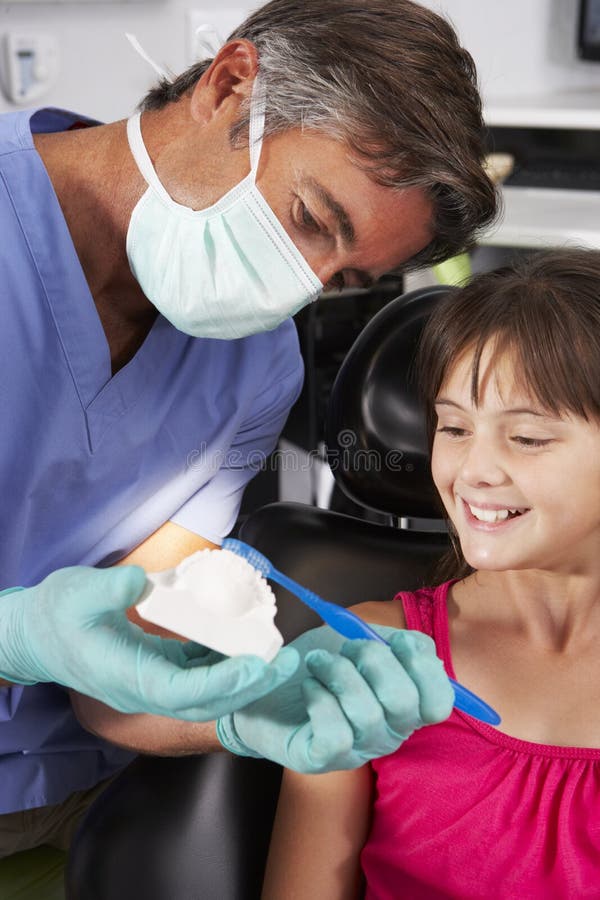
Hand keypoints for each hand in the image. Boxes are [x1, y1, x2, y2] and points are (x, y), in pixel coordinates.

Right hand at [0, 566, 297, 718]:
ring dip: (245, 677)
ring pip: (207, 692)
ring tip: (279, 653)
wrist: (37, 634)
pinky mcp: (159, 669)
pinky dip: (226, 662)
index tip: (253, 666)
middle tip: (287, 662)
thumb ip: (109, 588)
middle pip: (205, 701)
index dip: (221, 682)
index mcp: (125, 677)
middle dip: (249, 686)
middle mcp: (144, 688)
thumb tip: (143, 580)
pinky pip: (199, 673)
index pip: (181, 692)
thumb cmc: (54, 615)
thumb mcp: (76, 592)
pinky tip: (246, 640)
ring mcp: (153, 682)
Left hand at [216, 624, 453, 772]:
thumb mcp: (361, 640)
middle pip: (404, 702)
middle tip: (348, 646)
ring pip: (367, 714)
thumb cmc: (321, 663)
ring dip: (340, 674)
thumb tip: (415, 645)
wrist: (267, 687)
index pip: (438, 703)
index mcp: (403, 707)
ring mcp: (356, 751)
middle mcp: (387, 734)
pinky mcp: (321, 760)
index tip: (397, 640)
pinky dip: (320, 700)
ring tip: (317, 661)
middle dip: (376, 661)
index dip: (424, 668)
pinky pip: (335, 734)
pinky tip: (309, 686)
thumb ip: (393, 641)